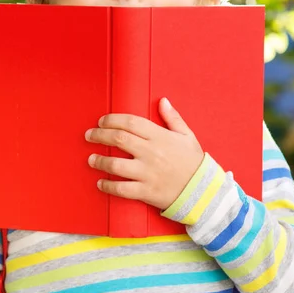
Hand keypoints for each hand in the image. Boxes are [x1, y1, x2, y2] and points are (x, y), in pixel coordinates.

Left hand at [85, 98, 203, 210]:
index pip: (130, 122)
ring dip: (99, 161)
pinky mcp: (146, 191)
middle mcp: (151, 153)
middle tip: (89, 135)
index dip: (112, 120)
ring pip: (115, 164)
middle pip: (118, 139)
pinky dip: (108, 185)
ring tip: (91, 159)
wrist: (204, 191)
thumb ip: (173, 118)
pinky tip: (100, 182)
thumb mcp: (186, 136)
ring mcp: (147, 173)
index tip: (102, 122)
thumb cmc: (193, 162)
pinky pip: (122, 189)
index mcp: (160, 136)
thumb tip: (163, 101)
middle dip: (99, 135)